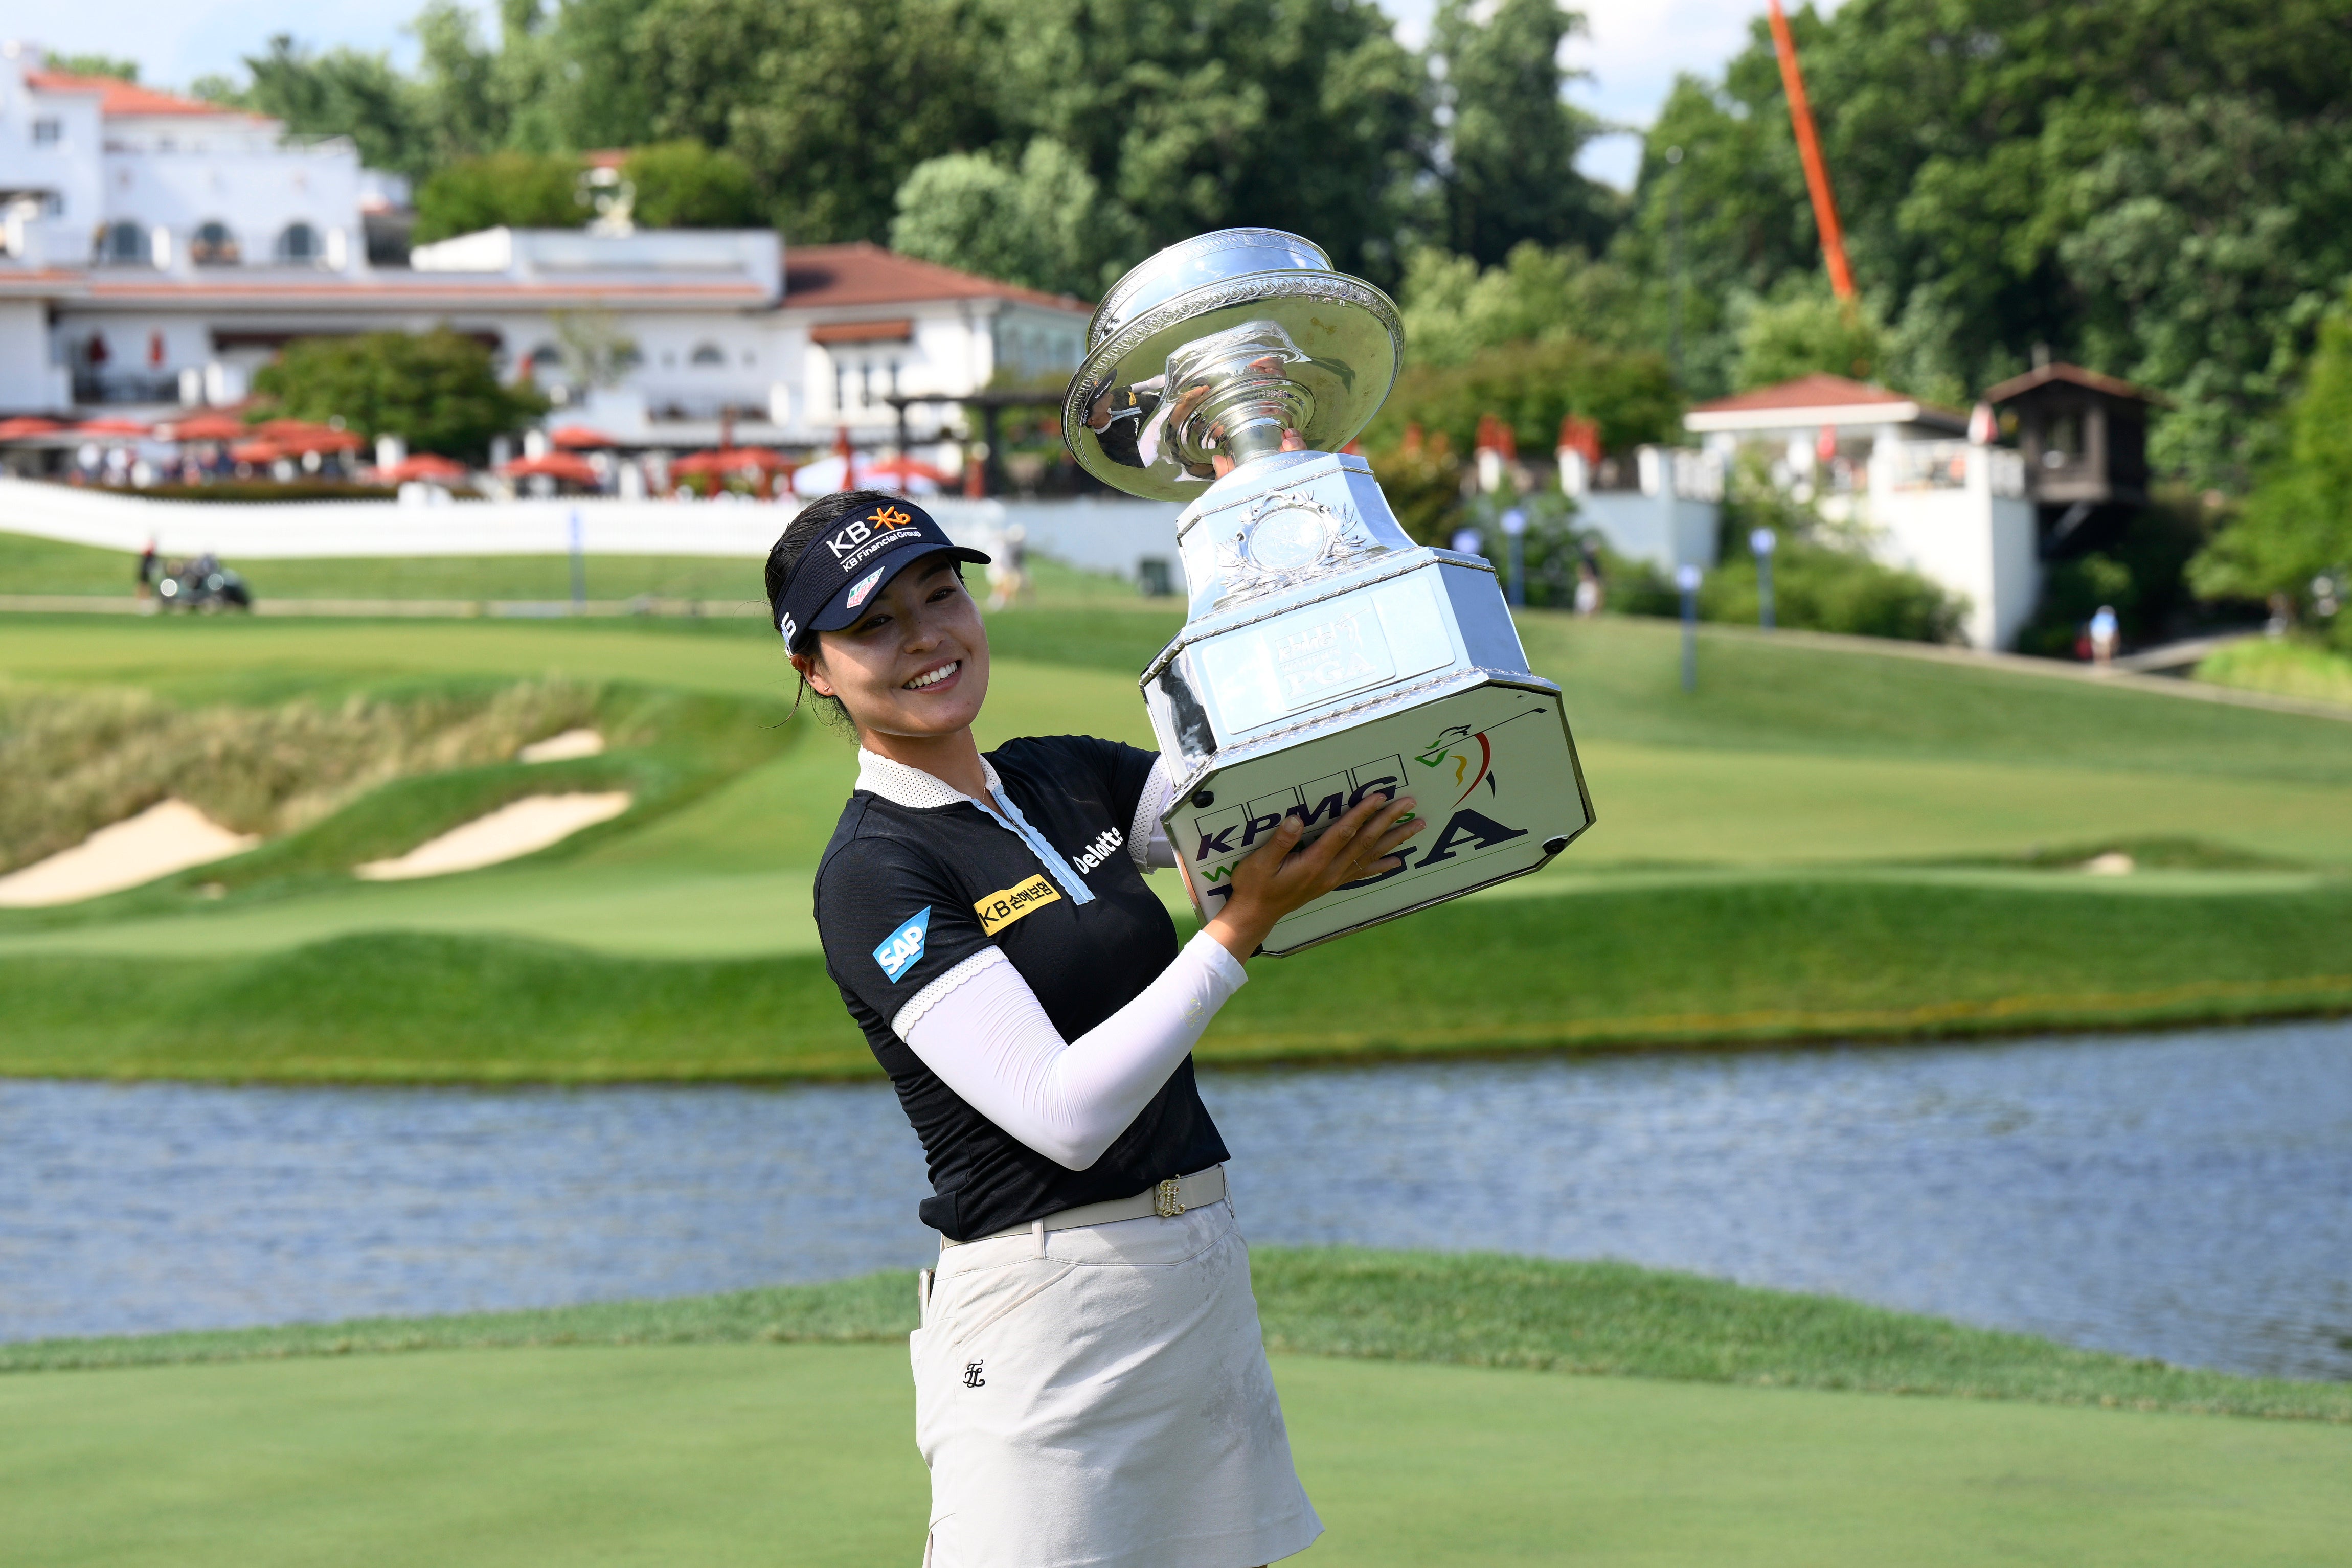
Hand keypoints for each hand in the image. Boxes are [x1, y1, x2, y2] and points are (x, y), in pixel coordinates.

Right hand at [1204, 792, 1425, 960]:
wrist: (1255, 915)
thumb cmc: (1255, 886)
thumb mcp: (1260, 862)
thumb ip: (1280, 842)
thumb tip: (1296, 819)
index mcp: (1314, 863)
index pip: (1343, 833)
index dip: (1362, 813)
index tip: (1379, 797)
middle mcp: (1330, 871)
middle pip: (1365, 841)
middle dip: (1388, 820)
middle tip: (1409, 804)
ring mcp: (1333, 879)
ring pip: (1370, 855)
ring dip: (1394, 839)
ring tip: (1416, 826)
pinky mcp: (1332, 883)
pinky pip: (1362, 872)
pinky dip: (1381, 865)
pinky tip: (1397, 861)